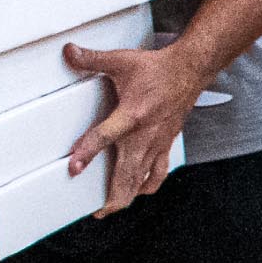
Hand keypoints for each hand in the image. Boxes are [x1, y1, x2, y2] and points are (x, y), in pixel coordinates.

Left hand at [65, 41, 209, 215]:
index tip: (74, 167)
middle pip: (126, 175)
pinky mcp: (165, 144)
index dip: (87, 154)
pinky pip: (158, 173)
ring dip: (128, 195)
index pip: (104, 138)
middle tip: (97, 210)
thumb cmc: (160, 69)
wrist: (191, 70)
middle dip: (111, 197)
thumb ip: (93, 59)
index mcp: (132, 115)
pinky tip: (140, 190)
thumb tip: (71, 53)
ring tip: (114, 206)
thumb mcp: (122, 60)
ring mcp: (157, 143)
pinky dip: (148, 185)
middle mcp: (145, 135)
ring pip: (142, 180)